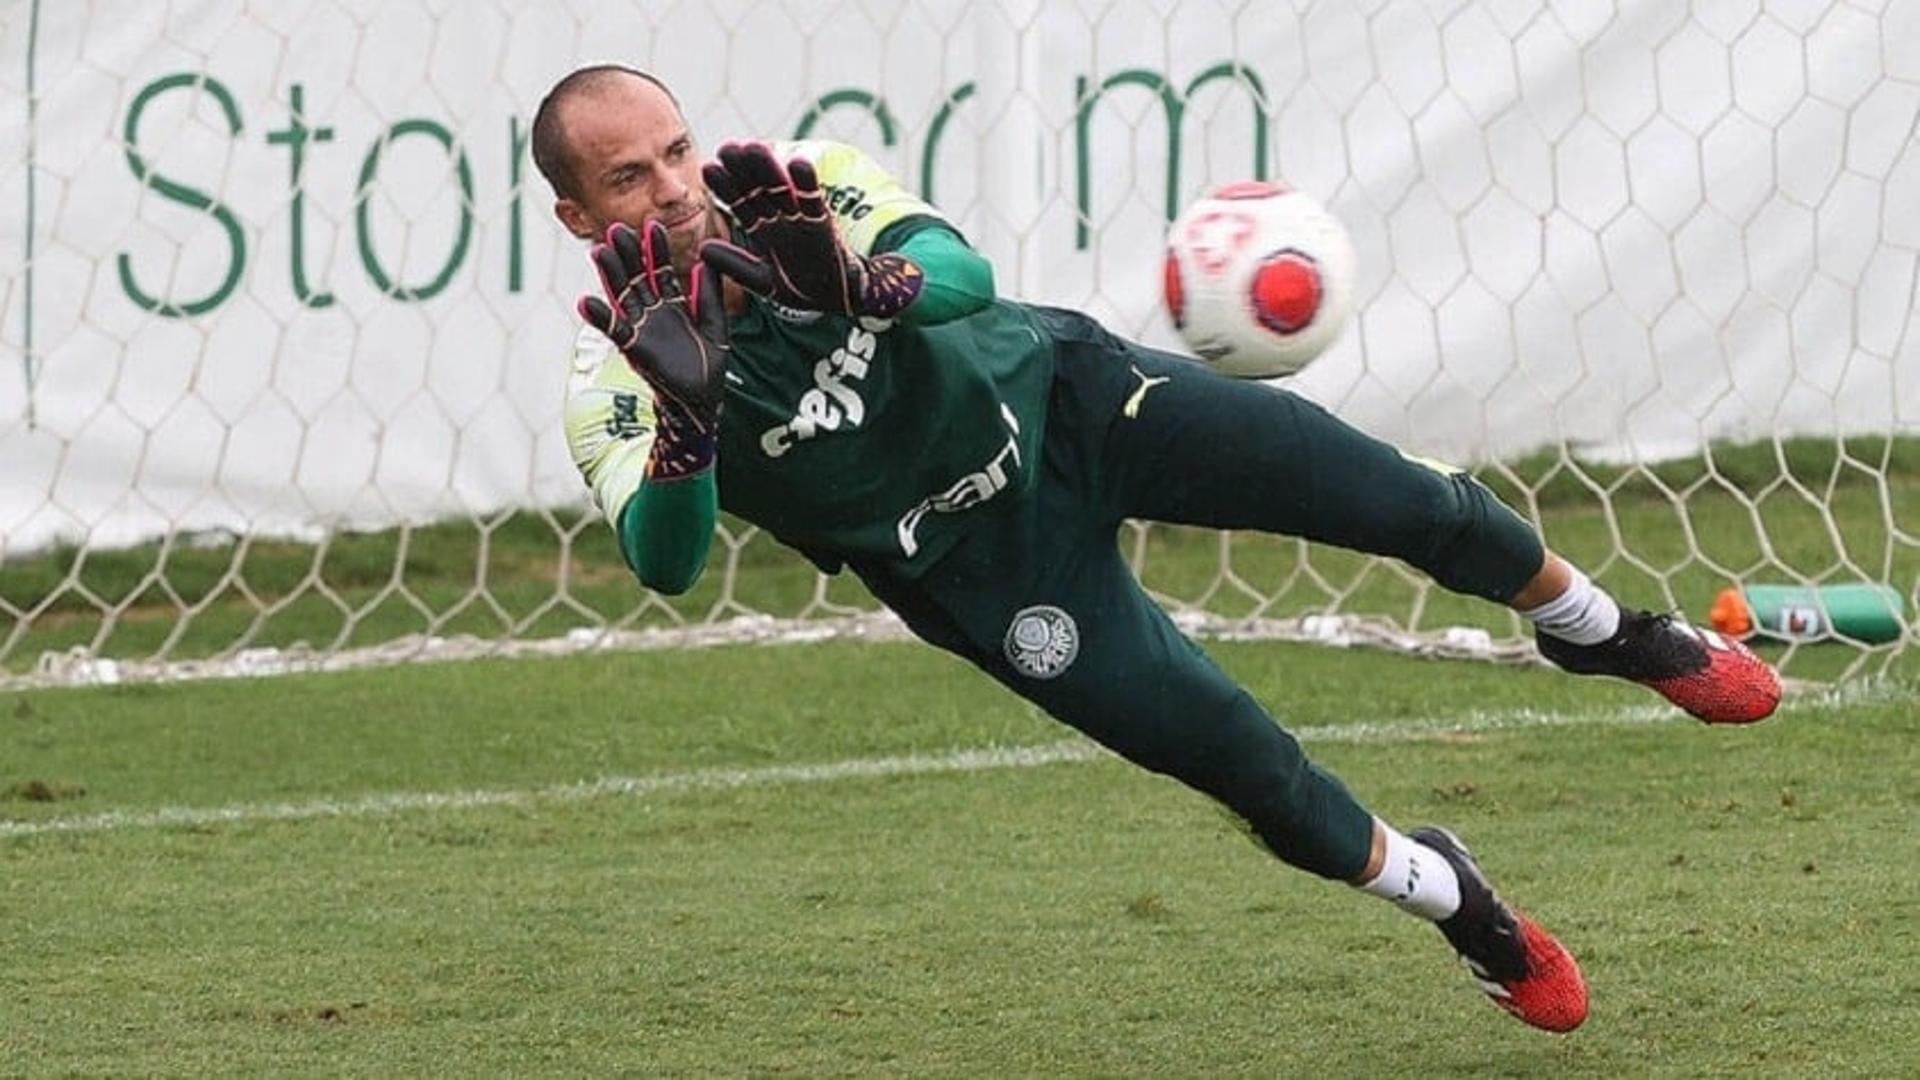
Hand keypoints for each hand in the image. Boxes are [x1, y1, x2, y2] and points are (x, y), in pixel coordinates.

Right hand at [578, 220, 729, 433]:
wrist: (702, 403)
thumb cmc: (709, 368)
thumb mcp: (716, 326)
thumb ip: (710, 295)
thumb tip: (706, 261)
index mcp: (674, 306)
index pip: (662, 271)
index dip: (656, 249)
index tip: (651, 225)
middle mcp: (653, 314)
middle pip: (637, 278)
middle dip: (628, 254)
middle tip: (617, 228)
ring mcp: (642, 330)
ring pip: (623, 297)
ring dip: (610, 276)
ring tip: (598, 251)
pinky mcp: (635, 350)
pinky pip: (615, 331)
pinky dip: (600, 317)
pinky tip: (585, 301)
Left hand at [700, 142, 923, 319]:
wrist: (837, 298)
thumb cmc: (800, 290)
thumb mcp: (763, 281)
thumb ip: (735, 266)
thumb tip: (702, 249)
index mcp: (761, 230)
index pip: (739, 203)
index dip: (724, 187)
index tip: (708, 167)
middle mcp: (778, 218)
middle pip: (758, 189)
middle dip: (743, 170)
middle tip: (728, 148)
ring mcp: (800, 217)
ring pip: (782, 189)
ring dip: (770, 168)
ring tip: (756, 147)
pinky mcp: (823, 222)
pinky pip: (814, 200)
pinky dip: (807, 183)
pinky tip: (798, 163)